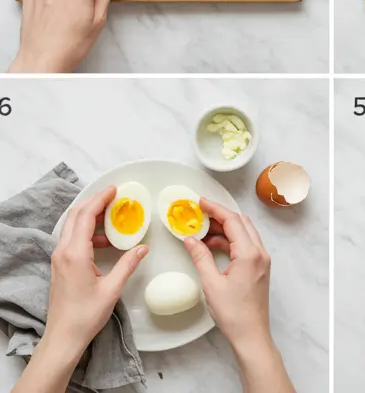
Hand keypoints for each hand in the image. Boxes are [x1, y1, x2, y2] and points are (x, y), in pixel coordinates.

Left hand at [46, 185, 147, 354]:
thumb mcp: (112, 289)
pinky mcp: (60, 266)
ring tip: (112, 215)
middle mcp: (62, 252)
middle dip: (94, 202)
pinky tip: (104, 240)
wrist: (63, 338)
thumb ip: (128, 264)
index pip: (85, 216)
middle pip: (75, 215)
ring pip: (71, 226)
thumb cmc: (86, 315)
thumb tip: (143, 247)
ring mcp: (58, 259)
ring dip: (90, 216)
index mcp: (75, 254)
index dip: (100, 199)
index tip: (115, 189)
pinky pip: (71, 239)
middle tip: (114, 196)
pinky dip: (87, 231)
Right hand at [185, 199, 294, 392]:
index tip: (200, 202)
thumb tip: (190, 238)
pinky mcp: (260, 266)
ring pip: (245, 233)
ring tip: (203, 230)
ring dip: (226, 228)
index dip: (215, 208)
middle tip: (200, 213)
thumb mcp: (211, 284)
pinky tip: (213, 245)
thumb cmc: (232, 313)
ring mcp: (262, 259)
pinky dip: (230, 241)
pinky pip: (246, 245)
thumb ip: (200, 257)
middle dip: (221, 215)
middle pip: (241, 222)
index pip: (233, 221)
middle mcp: (260, 252)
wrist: (251, 334)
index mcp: (249, 253)